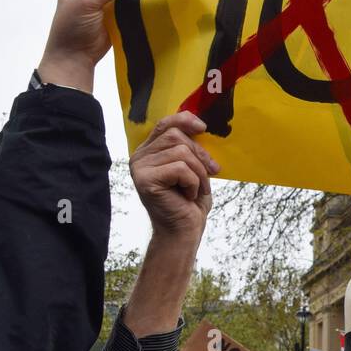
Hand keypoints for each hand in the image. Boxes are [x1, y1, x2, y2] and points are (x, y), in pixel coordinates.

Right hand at [130, 112, 219, 238]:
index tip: (203, 127)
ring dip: (199, 172)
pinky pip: (180, 168)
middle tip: (211, 173)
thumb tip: (201, 125)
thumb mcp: (193, 167)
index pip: (165, 124)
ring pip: (181, 152)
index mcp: (149, 151)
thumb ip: (190, 147)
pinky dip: (193, 182)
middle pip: (175, 136)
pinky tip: (188, 195)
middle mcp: (140, 157)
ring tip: (198, 188)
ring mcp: (139, 168)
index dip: (184, 120)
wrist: (184, 230)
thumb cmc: (190, 200)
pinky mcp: (145, 180)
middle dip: (200, 155)